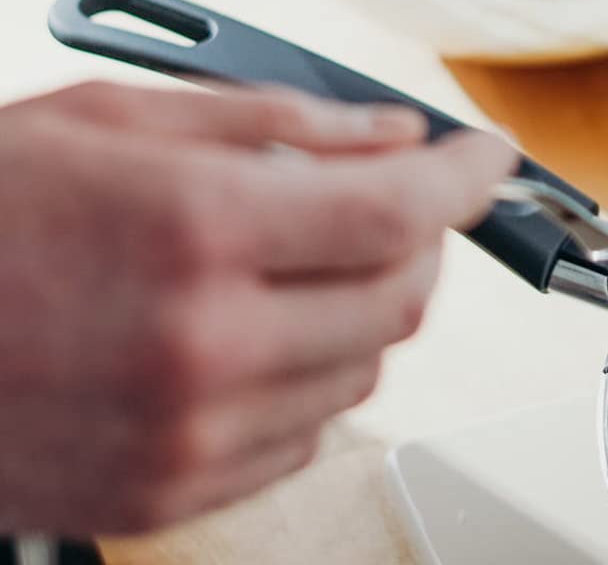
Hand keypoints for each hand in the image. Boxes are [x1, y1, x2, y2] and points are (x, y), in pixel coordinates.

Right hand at [0, 80, 512, 536]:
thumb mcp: (118, 118)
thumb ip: (278, 122)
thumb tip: (389, 131)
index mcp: (198, 229)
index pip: (400, 206)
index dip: (466, 175)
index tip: (487, 156)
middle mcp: (202, 344)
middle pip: (401, 297)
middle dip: (419, 237)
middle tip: (391, 197)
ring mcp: (184, 433)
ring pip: (364, 369)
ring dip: (365, 304)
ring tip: (300, 257)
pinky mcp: (160, 492)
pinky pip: (303, 434)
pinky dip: (312, 375)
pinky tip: (256, 329)